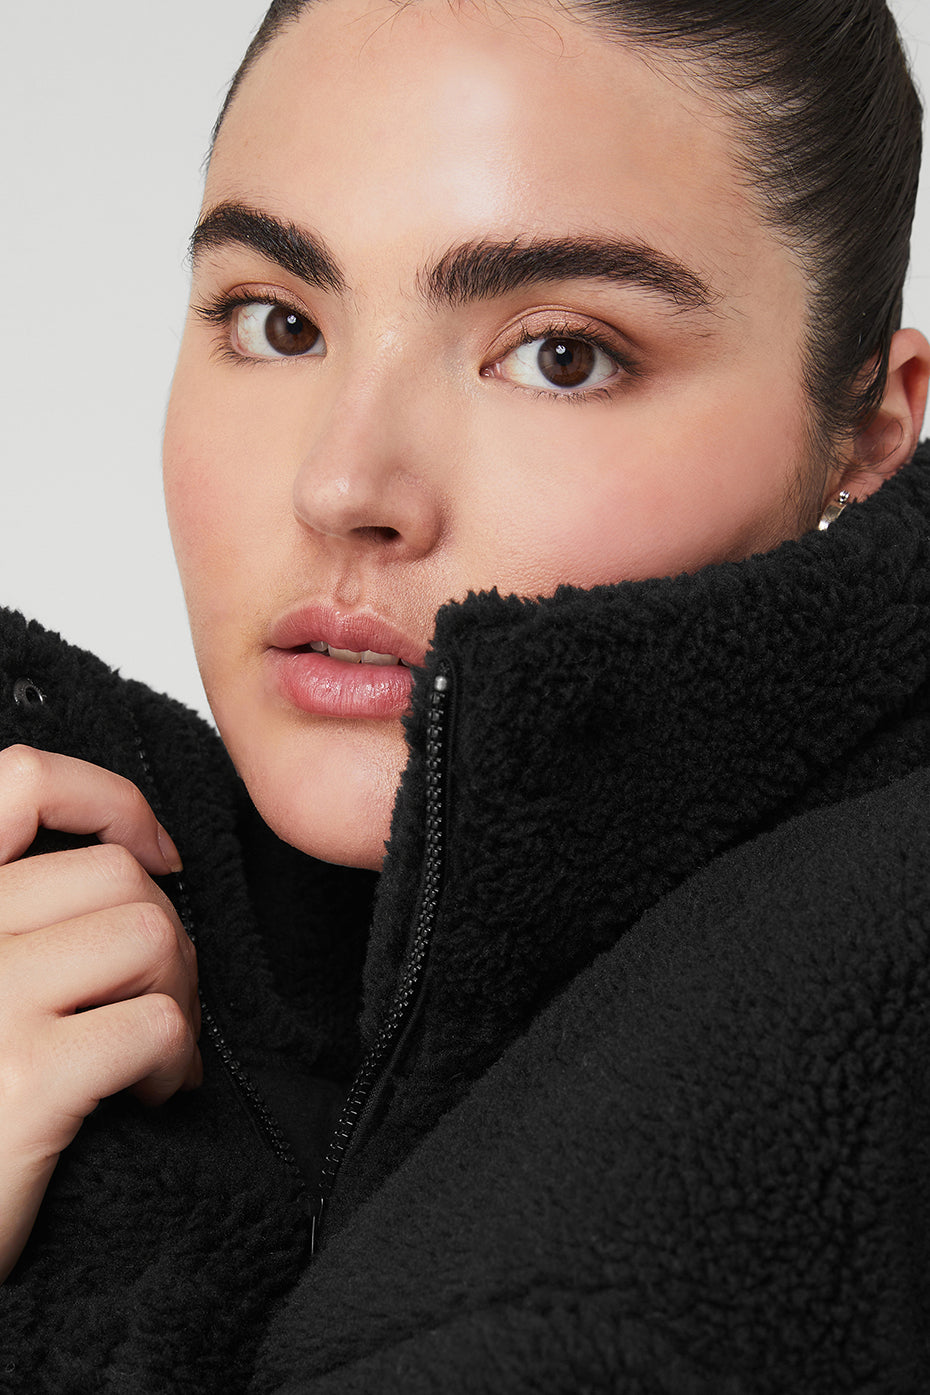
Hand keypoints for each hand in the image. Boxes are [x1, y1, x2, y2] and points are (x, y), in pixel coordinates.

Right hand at [0, 745, 200, 1282]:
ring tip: (150, 1053)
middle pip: (117, 874)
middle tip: (151, 1003)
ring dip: (176, 995)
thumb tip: (131, 864)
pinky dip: (176, 1061)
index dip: (108, 799)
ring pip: (151, 935)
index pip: (22, 781)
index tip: (156, 851)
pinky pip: (158, 1021)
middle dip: (163, 937)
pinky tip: (148, 1097)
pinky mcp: (28, 1075)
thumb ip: (20, 918)